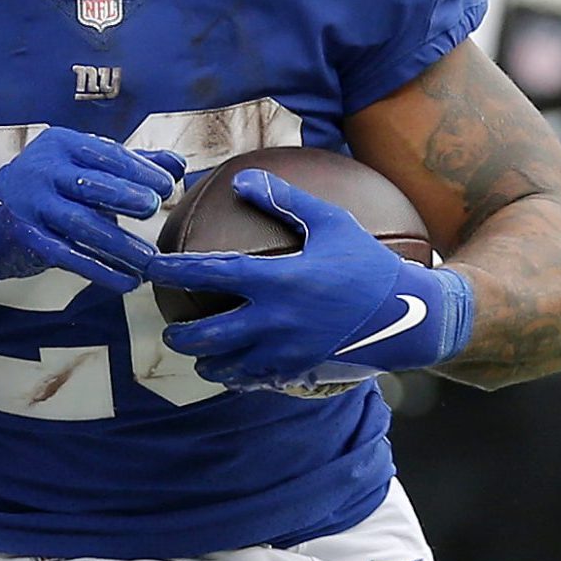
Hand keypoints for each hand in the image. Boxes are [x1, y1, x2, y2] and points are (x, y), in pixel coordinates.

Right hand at [0, 127, 180, 299]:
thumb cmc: (47, 188)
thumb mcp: (82, 166)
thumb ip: (130, 164)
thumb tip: (177, 164)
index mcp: (61, 144)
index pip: (106, 154)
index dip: (138, 169)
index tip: (166, 185)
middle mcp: (41, 170)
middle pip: (90, 184)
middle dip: (125, 196)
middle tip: (153, 209)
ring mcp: (30, 204)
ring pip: (81, 224)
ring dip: (118, 243)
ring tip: (148, 260)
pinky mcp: (26, 237)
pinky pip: (68, 255)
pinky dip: (99, 270)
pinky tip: (125, 281)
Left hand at [148, 170, 475, 391]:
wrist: (410, 319)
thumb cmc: (370, 266)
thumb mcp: (332, 223)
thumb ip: (285, 201)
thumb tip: (243, 179)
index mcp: (277, 279)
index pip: (209, 274)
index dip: (174, 270)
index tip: (150, 267)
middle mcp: (274, 320)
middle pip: (205, 334)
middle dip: (180, 334)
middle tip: (171, 327)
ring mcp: (285, 352)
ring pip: (225, 366)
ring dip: (205, 359)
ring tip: (197, 351)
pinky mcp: (298, 372)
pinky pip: (253, 381)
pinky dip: (236, 376)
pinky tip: (231, 368)